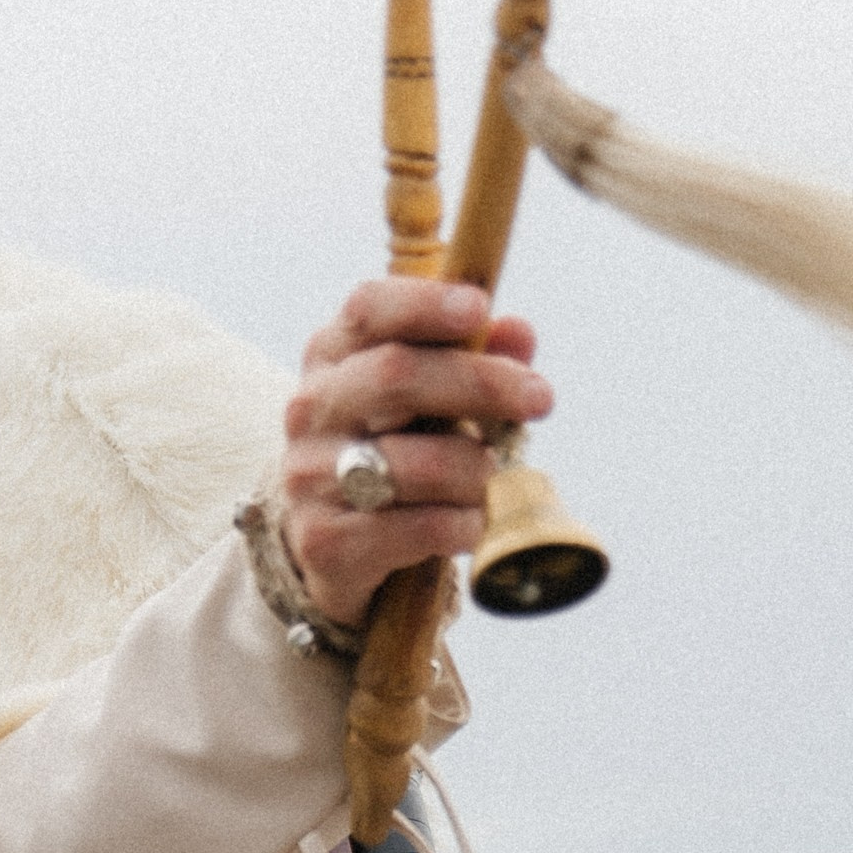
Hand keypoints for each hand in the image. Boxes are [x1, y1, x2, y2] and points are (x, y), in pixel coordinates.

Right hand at [279, 279, 552, 624]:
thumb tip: (518, 331)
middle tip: (541, 398)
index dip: (425, 304)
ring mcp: (310, 475)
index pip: (368, 309)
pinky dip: (463, 525)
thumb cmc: (398, 454)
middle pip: (397, 376)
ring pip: (416, 463)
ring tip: (495, 480)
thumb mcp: (432, 401)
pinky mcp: (325, 540)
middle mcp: (312, 409)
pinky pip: (417, 528)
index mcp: (333, 357)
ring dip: (477, 472)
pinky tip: (476, 525)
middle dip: (480, 384)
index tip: (481, 309)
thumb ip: (476, 361)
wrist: (335, 548)